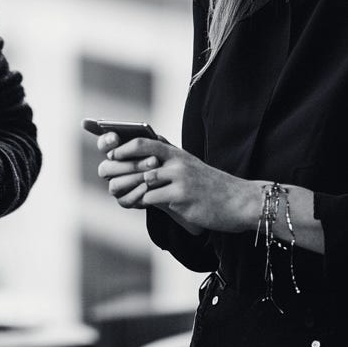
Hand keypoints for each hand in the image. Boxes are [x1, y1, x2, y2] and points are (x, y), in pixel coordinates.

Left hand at [95, 134, 252, 234]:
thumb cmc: (209, 186)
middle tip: (109, 177)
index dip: (123, 145)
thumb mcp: (188, 167)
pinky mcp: (182, 197)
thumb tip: (138, 165)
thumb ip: (166, 163)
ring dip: (131, 190)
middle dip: (120, 168)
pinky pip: (153, 199)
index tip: (111, 153)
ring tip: (125, 195)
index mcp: (177, 152)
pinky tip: (143, 205)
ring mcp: (180, 178)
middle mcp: (177, 161)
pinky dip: (145, 203)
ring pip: (144, 181)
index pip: (144, 141)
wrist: (238, 201)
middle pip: (139, 159)